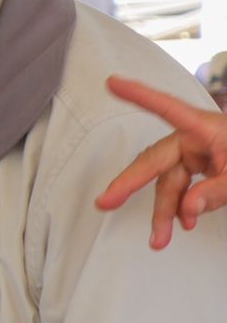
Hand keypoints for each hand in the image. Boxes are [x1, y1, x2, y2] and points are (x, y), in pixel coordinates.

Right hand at [96, 75, 226, 248]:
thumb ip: (218, 191)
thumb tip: (188, 208)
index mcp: (206, 129)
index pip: (167, 108)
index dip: (139, 96)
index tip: (113, 83)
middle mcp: (197, 138)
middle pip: (157, 162)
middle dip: (132, 186)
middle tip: (107, 202)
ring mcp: (199, 153)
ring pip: (168, 182)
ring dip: (164, 211)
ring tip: (160, 239)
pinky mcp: (203, 166)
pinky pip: (182, 186)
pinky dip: (180, 207)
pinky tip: (182, 224)